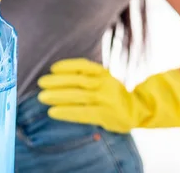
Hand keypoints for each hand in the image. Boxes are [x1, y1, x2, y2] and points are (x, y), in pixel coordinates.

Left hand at [37, 58, 179, 132]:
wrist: (139, 109)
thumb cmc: (114, 93)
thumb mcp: (104, 79)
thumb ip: (87, 76)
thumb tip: (57, 75)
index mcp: (103, 73)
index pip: (83, 66)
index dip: (67, 66)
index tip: (52, 68)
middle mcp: (105, 84)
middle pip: (77, 81)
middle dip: (57, 82)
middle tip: (40, 83)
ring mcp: (105, 99)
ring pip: (78, 96)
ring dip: (58, 96)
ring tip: (42, 97)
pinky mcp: (105, 114)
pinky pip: (82, 113)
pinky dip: (66, 112)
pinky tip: (53, 112)